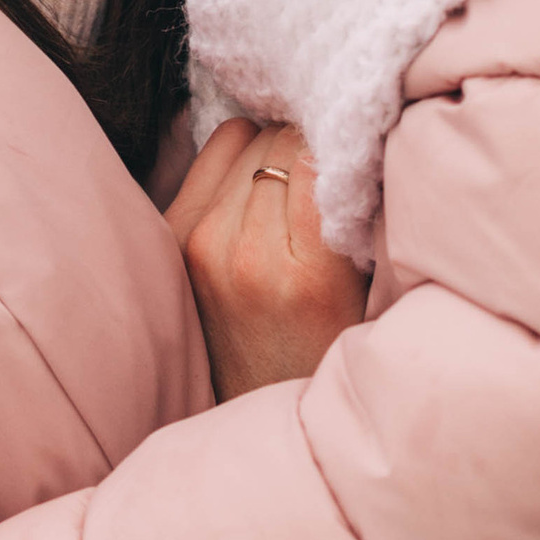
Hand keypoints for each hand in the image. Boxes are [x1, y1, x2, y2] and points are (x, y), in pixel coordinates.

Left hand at [165, 118, 368, 401]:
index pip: (316, 153)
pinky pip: (213, 153)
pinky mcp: (173, 232)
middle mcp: (241, 251)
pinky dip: (240, 158)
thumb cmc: (327, 348)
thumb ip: (360, 219)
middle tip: (324, 179)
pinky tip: (258, 189)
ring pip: (245, 138)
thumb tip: (352, 138)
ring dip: (272, 152)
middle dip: (306, 148)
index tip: (352, 162)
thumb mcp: (367, 295)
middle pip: (279, 139)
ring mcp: (198, 242)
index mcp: (304, 273)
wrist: (258, 401)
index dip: (339, 149)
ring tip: (292, 189)